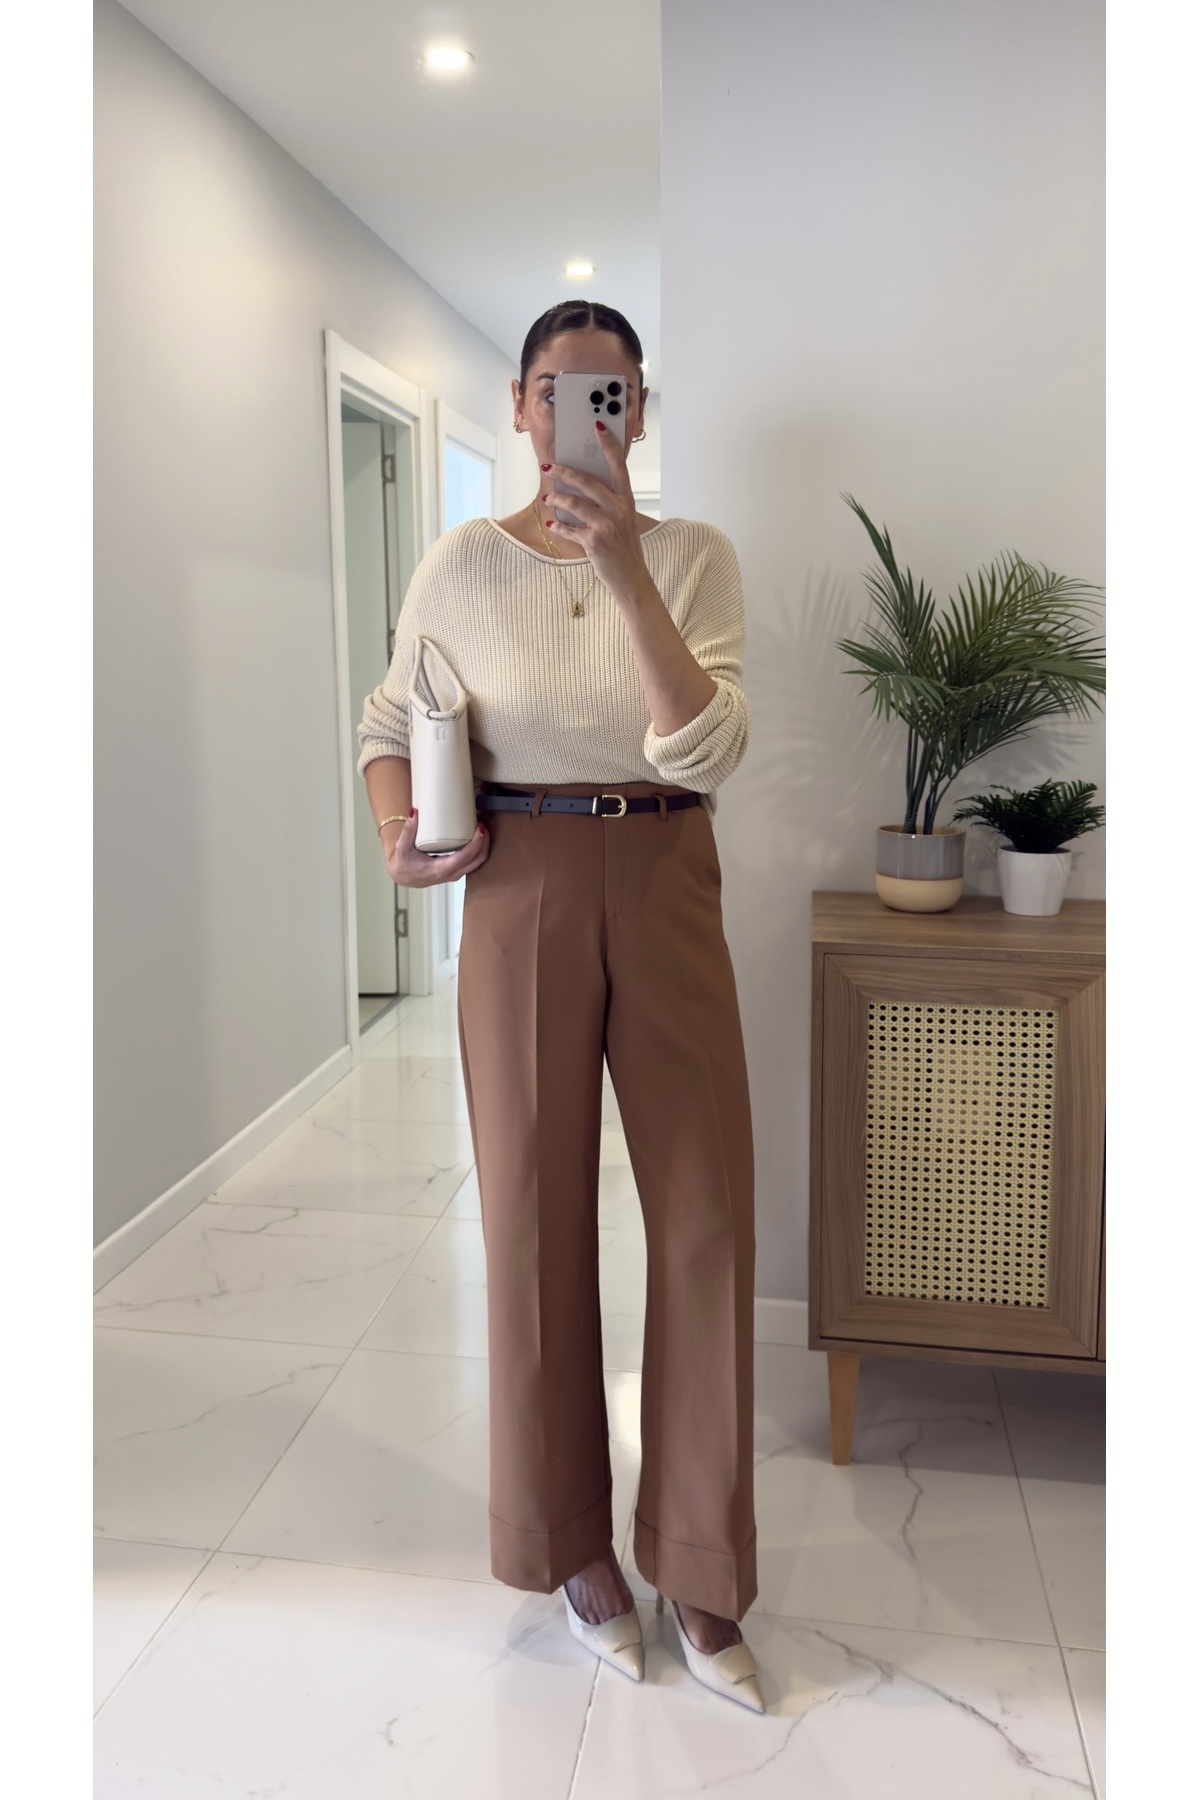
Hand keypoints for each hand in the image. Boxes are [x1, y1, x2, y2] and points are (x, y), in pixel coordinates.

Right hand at [383, 809, 490, 886]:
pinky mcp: (456, 871)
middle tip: (483, 824)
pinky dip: (479, 850)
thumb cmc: (403, 865)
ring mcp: (456, 874)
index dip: (476, 843)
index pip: (465, 857)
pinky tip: (477, 837)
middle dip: (485, 842)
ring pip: (478, 862)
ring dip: (484, 846)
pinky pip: (473, 862)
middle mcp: (451, 874)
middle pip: (478, 860)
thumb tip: (414, 812)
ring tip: (482, 828)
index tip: (480, 828)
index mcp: (440, 869)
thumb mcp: (402, 848)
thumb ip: (408, 830)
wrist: (403, 878)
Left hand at [541, 423, 650, 603]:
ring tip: (547, 497)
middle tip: (548, 465)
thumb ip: (606, 502)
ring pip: (575, 503)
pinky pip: (570, 529)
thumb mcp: (622, 520)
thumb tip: (579, 486)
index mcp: (626, 500)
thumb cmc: (623, 546)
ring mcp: (607, 526)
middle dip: (565, 471)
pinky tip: (552, 524)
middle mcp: (619, 509)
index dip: (609, 444)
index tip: (598, 425)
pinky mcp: (595, 542)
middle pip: (588, 481)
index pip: (618, 466)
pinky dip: (559, 526)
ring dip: (557, 498)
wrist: (631, 578)